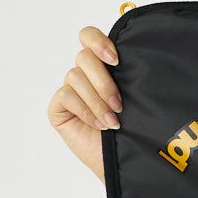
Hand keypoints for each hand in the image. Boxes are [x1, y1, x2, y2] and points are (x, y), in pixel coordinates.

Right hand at [46, 26, 121, 181]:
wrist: (124, 161)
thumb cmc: (133, 132)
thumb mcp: (135, 100)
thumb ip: (129, 77)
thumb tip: (138, 59)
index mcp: (103, 66)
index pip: (88, 36)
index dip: (98, 42)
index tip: (116, 61)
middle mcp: (84, 74)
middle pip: (84, 57)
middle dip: (104, 82)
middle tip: (119, 105)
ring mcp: (70, 90)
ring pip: (75, 76)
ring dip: (97, 101)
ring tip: (113, 122)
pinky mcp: (58, 106)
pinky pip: (66, 95)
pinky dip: (85, 110)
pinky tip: (99, 126)